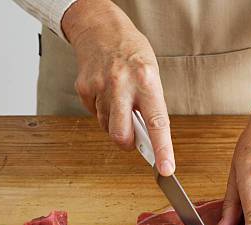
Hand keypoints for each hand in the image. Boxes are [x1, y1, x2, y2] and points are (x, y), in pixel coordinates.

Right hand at [62, 0, 174, 175]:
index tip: (166, 169)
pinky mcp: (84, 89)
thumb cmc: (132, 53)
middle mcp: (122, 85)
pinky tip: (106, 94)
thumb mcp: (151, 75)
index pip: (157, 123)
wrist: (101, 30)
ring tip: (119, 101)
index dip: (162, 150)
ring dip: (114, 123)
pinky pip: (94, 114)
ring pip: (106, 126)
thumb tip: (148, 138)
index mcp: (146, 81)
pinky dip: (101, 111)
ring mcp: (100, 87)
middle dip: (127, 144)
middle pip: (121, 135)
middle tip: (132, 139)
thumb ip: (150, 106)